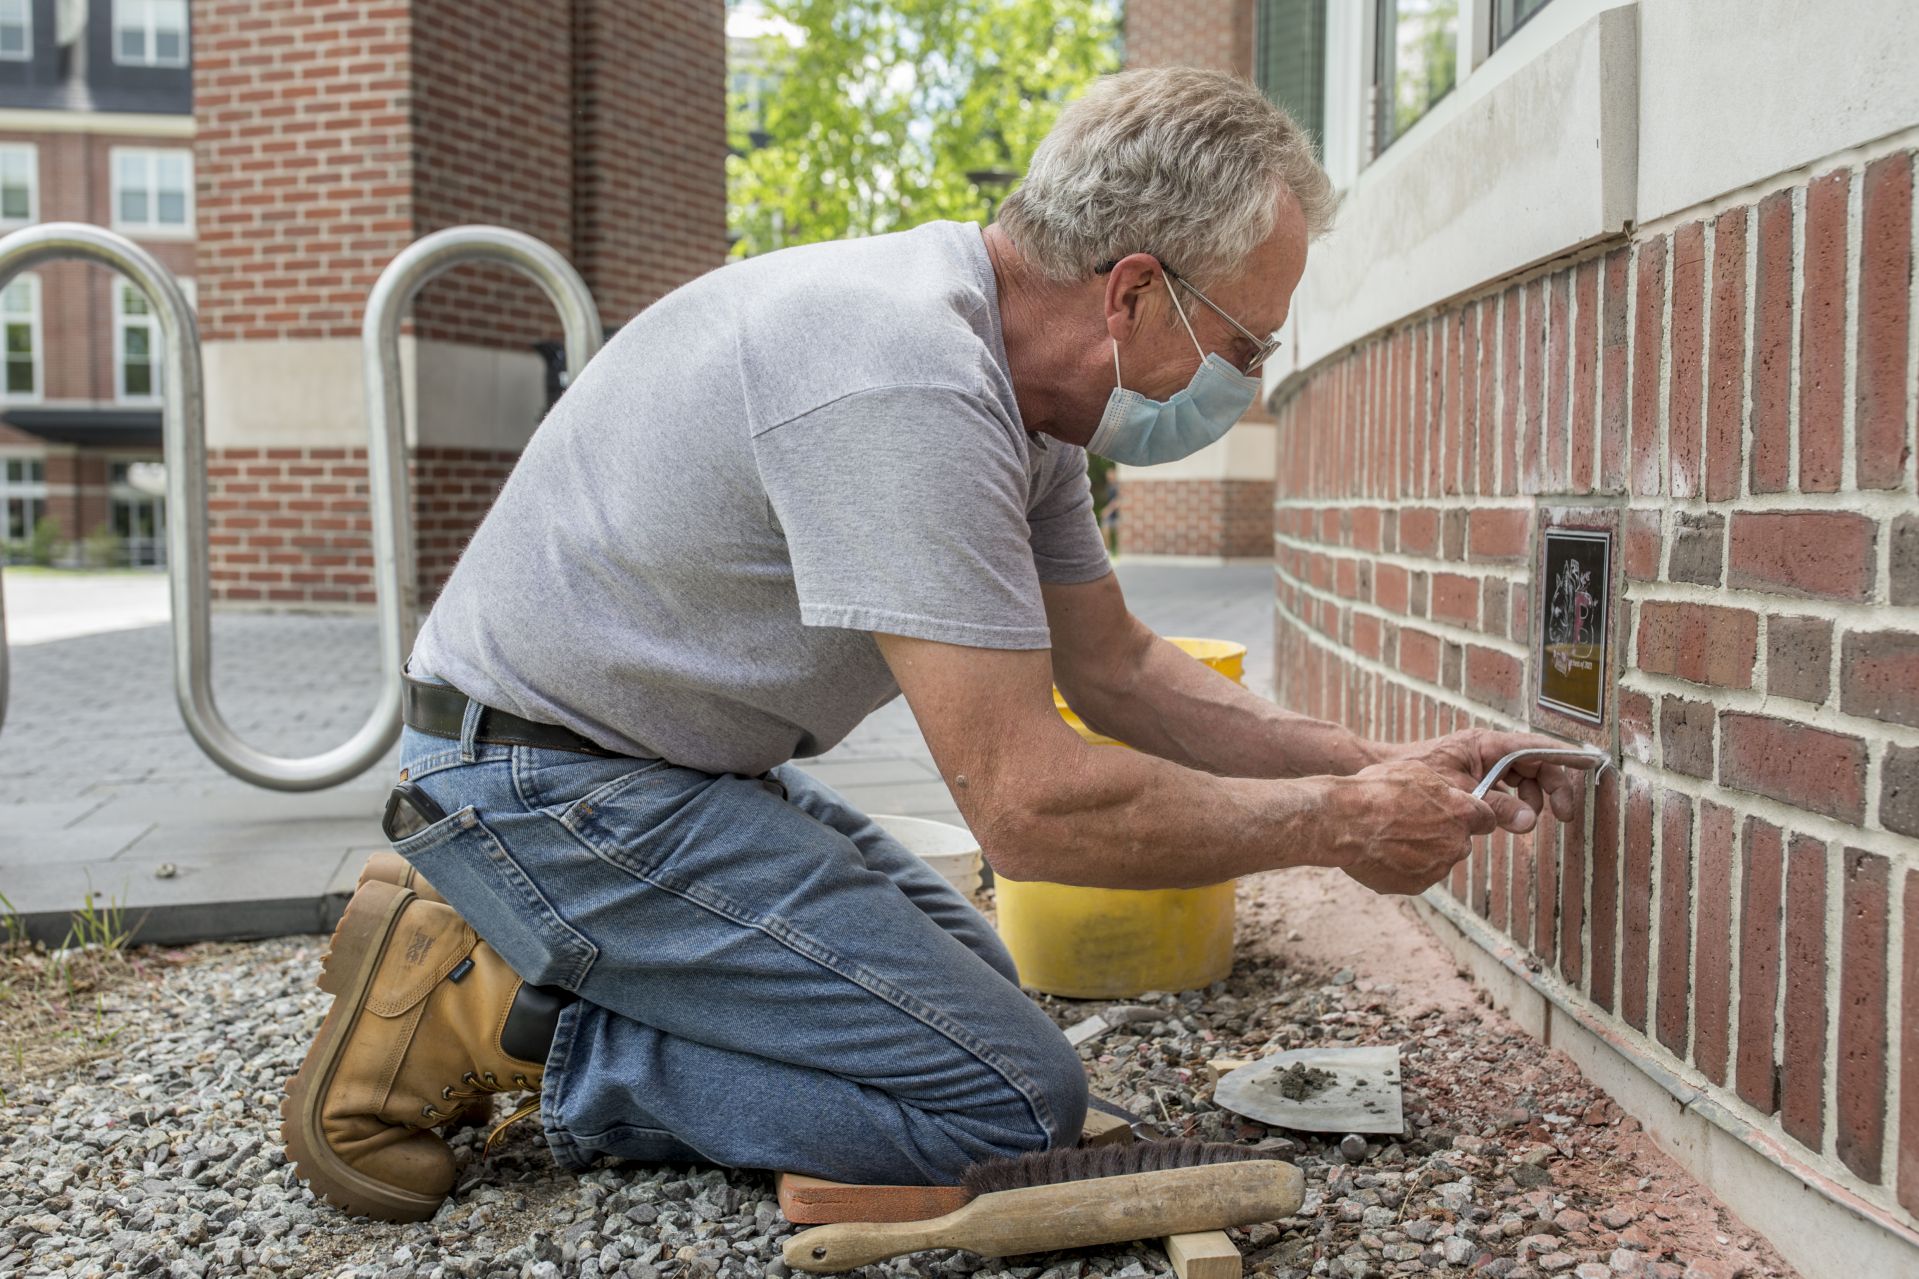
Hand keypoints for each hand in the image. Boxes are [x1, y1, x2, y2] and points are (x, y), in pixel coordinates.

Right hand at [1326, 760, 1497, 894]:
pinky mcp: (1416, 886)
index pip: (1487, 818)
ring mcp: (1436, 869)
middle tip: (1412, 823)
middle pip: (1460, 842)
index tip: (1459, 815)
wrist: (1343, 822)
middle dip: (1443, 834)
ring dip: (1422, 851)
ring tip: (1391, 836)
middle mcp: (1455, 844)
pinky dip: (1404, 867)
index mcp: (1461, 813)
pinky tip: (1383, 851)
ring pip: (1438, 860)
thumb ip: (1444, 788)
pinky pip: (1417, 876)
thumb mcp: (1415, 772)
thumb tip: (1452, 796)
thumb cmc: (1376, 792)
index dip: (1473, 815)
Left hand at [1374, 728, 1601, 831]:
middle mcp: (1487, 749)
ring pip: (1522, 777)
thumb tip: (1532, 820)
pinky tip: (1507, 819)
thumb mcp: (1459, 794)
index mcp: (1486, 743)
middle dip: (1553, 787)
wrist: (1381, 774)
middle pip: (1535, 763)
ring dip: (1531, 798)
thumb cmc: (1415, 777)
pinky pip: (1505, 786)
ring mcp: (1481, 762)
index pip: (1535, 746)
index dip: (1565, 755)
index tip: (1591, 764)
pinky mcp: (1473, 776)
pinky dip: (1512, 802)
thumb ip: (1496, 807)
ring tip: (1525, 820)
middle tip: (1564, 815)